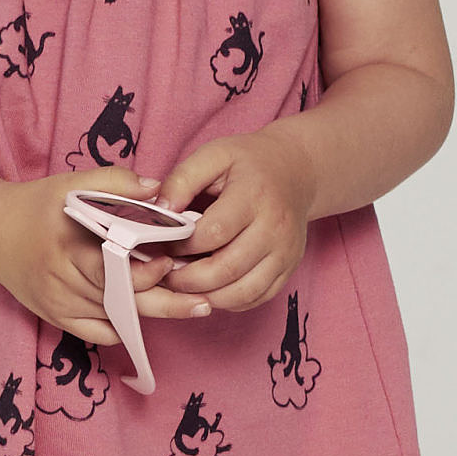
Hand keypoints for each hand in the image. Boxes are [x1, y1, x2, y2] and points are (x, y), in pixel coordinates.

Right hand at [0, 170, 215, 346]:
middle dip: (165, 303)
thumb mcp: (72, 183)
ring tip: (186, 305)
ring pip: (113, 318)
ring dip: (148, 311)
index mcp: (66, 245)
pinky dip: (123, 326)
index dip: (144, 271)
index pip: (111, 269)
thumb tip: (159, 190)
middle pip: (120, 300)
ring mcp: (57, 305)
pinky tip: (143, 313)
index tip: (171, 263)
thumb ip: (116, 182)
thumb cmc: (38, 205)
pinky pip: (99, 334)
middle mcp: (60, 280)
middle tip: (202, 303)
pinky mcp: (56, 319)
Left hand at [151, 124, 316, 312]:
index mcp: (255, 196)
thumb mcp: (213, 154)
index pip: (213, 233)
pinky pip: (256, 298)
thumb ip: (182, 180)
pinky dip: (228, 301)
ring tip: (185, 284)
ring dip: (206, 296)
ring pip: (242, 292)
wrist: (296, 171)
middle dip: (188, 279)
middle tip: (166, 274)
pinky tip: (210, 288)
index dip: (182, 245)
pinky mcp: (289, 268)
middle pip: (227, 269)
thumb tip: (160, 211)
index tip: (165, 244)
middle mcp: (275, 228)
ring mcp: (286, 252)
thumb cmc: (249, 163)